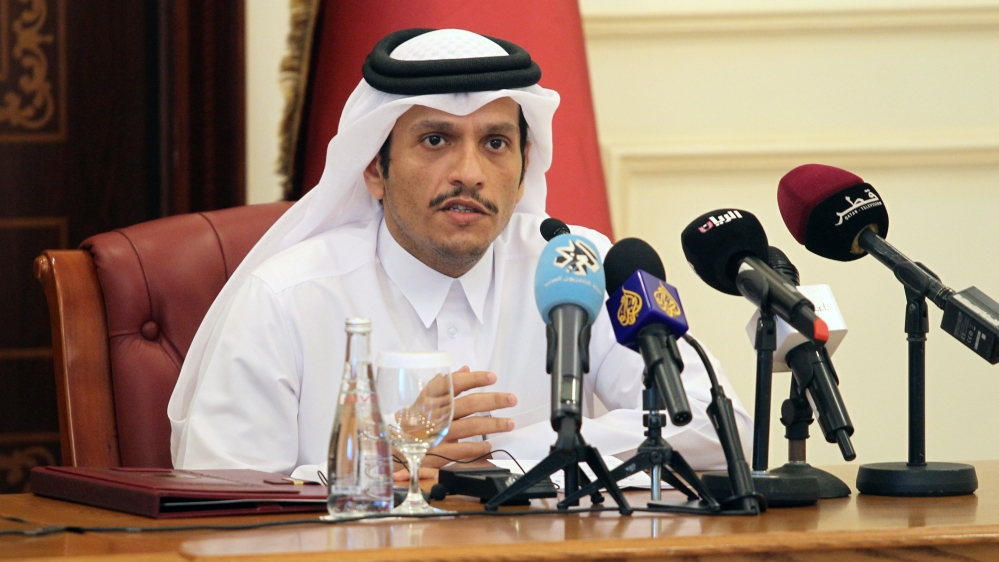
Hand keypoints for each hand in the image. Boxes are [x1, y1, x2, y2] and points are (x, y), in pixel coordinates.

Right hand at [392, 366, 515, 480]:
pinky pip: (463, 450)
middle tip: (511, 399)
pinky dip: (478, 447)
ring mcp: (436, 434)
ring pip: (470, 426)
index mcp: (429, 398)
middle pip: (468, 404)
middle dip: (493, 401)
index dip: (474, 379)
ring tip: (509, 422)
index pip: (453, 383)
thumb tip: (465, 369)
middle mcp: (434, 414)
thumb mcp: (424, 399)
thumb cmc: (414, 421)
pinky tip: (489, 445)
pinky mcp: (438, 453)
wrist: (394, 449)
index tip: (492, 377)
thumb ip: (445, 384)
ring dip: (493, 424)